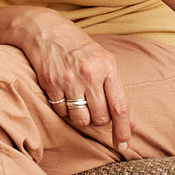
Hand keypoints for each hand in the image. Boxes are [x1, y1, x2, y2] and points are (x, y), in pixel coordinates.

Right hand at [13, 10, 132, 152]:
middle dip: (98, 119)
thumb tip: (129, 123)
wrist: (45, 29)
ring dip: (81, 117)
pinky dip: (64, 109)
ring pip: (81, 119)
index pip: (120, 107)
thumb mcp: (103, 61)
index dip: (123, 129)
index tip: (123, 145)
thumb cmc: (78, 46)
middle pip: (100, 117)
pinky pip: (62, 112)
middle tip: (93, 105)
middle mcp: (89, 74)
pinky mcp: (51, 84)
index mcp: (107, 66)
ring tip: (78, 102)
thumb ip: (116, 91)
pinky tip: (63, 94)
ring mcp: (69, 79)